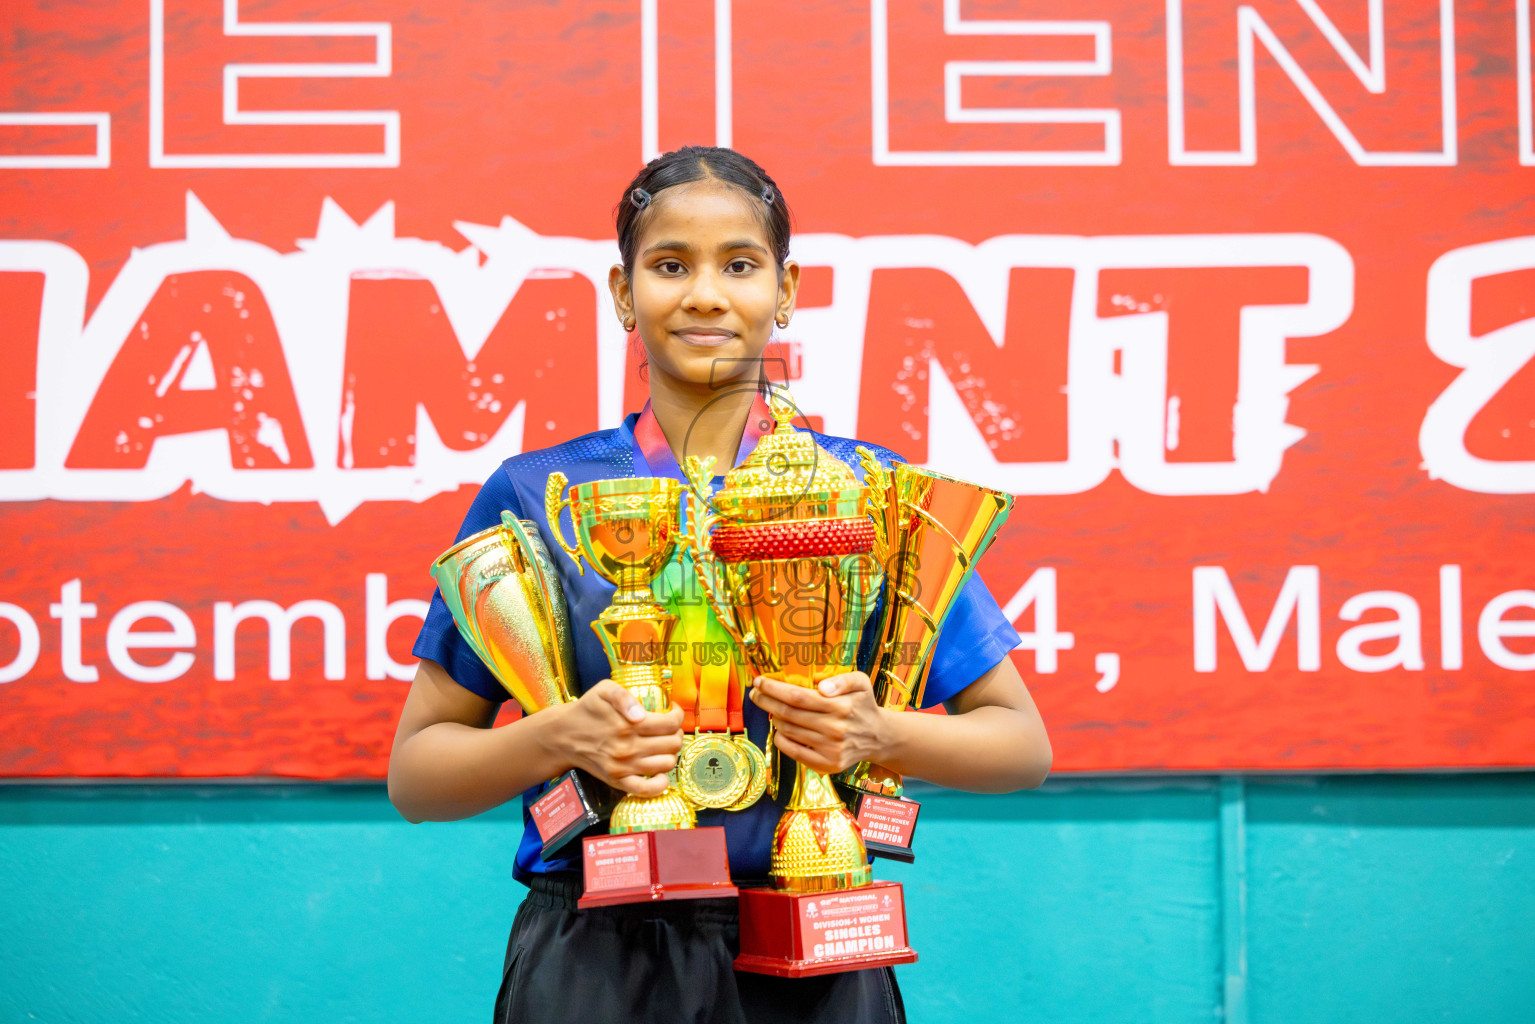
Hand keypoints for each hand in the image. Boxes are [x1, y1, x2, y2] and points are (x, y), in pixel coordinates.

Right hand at [548, 681, 683, 795]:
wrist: (564, 735)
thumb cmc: (587, 710)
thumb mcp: (603, 690)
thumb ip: (623, 696)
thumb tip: (641, 714)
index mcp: (627, 725)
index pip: (670, 723)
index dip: (678, 715)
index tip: (672, 711)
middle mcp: (628, 749)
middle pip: (672, 744)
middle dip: (677, 732)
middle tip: (669, 727)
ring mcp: (624, 768)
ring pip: (666, 764)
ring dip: (671, 753)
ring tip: (664, 744)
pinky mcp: (618, 781)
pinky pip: (647, 789)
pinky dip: (661, 783)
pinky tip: (660, 771)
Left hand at [748, 672, 885, 773]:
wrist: (878, 737)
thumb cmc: (863, 705)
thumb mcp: (861, 683)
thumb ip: (842, 679)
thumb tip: (821, 686)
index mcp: (841, 706)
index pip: (798, 697)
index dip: (774, 689)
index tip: (760, 681)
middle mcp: (835, 729)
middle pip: (789, 713)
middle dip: (766, 701)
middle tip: (755, 693)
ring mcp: (830, 749)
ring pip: (789, 731)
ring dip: (773, 717)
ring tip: (771, 708)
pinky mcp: (828, 764)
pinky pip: (794, 751)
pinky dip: (780, 738)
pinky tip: (779, 728)